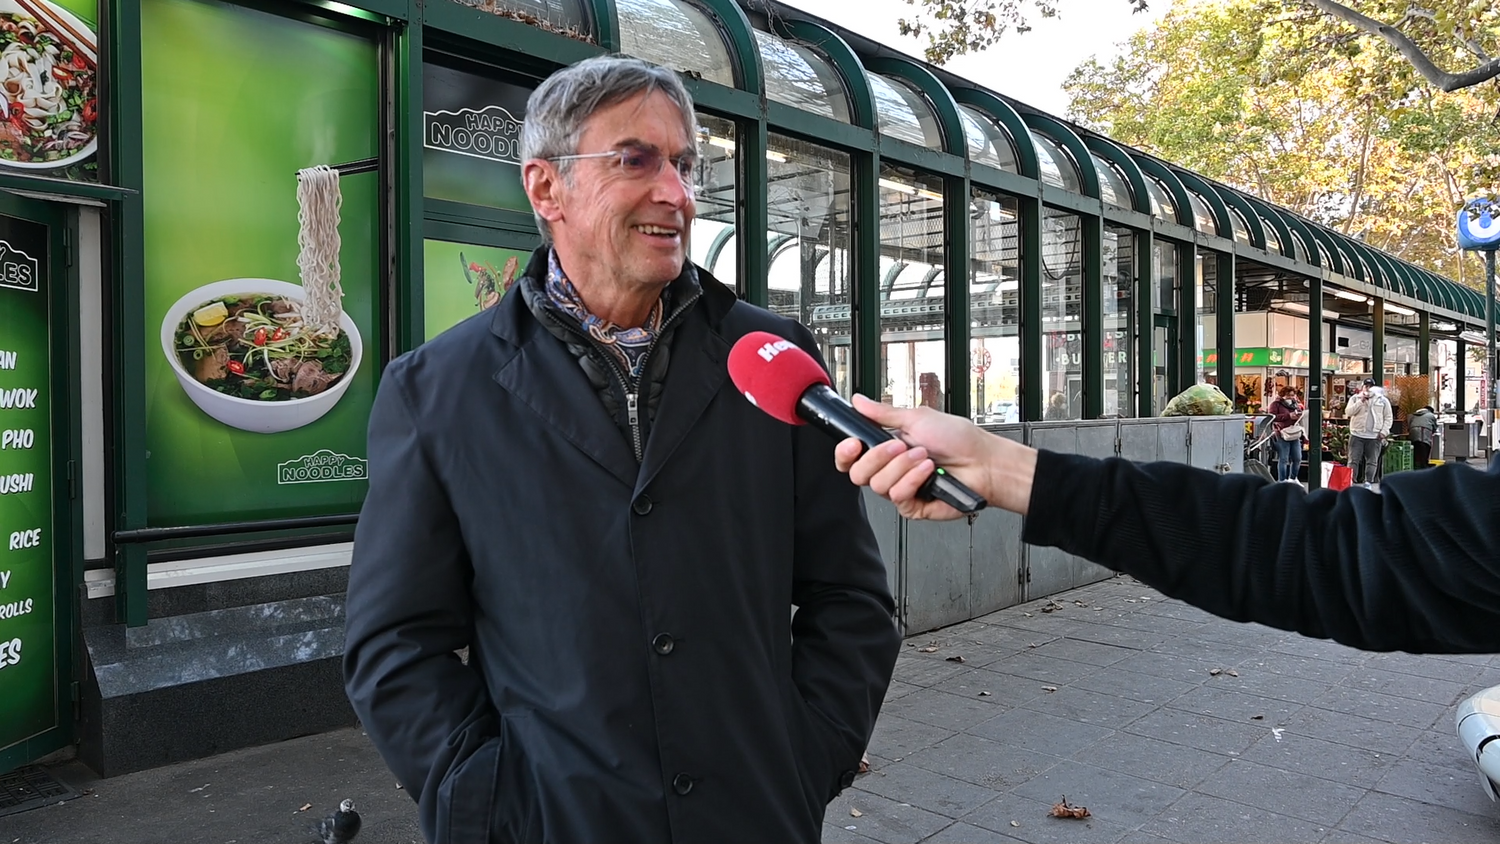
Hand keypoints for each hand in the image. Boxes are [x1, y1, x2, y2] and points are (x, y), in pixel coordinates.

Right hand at [833, 395, 1035, 519]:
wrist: (984, 462)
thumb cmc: (959, 440)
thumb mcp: (918, 418)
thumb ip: (883, 413)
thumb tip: (859, 401)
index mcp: (887, 448)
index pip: (851, 457)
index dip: (845, 452)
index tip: (853, 443)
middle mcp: (891, 469)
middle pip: (858, 473)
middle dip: (878, 457)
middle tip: (900, 445)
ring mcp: (901, 488)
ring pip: (878, 485)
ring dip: (903, 466)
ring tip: (924, 457)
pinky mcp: (912, 505)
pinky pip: (898, 496)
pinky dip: (913, 480)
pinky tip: (929, 472)